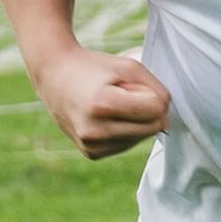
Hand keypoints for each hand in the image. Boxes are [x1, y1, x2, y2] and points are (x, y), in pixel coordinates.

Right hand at [35, 46, 169, 158]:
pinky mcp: (91, 153)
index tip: (132, 85)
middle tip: (122, 94)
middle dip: (146, 109)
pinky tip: (105, 117)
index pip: (157, 110)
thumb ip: (157, 91)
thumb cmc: (95, 68)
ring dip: (135, 121)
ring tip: (110, 105)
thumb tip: (166, 122)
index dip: (152, 94)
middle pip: (153, 128)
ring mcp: (91, 145)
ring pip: (142, 138)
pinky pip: (127, 145)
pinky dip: (124, 130)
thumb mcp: (130, 67)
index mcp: (102, 105)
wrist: (54, 76)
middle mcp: (95, 130)